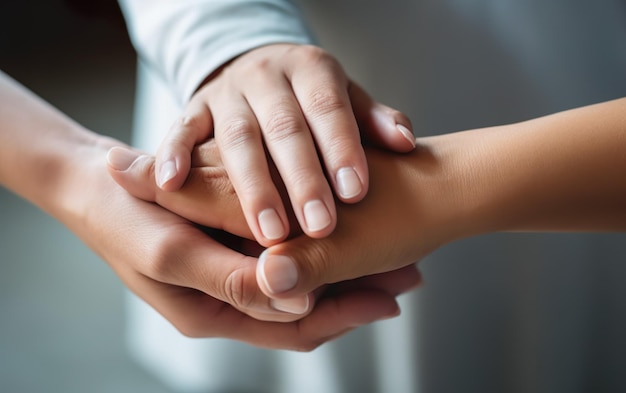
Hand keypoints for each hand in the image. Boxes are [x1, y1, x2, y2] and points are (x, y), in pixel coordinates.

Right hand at [105, 143, 421, 348]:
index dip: (343, 315)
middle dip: (358, 294)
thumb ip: (234, 280)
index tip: (389, 298)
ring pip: (304, 281)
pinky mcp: (237, 241)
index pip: (294, 328)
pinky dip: (321, 245)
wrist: (94, 186)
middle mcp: (234, 297)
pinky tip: (352, 225)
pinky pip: (289, 253)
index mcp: (216, 313)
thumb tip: (298, 302)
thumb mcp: (172, 251)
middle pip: (309, 309)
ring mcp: (237, 269)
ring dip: (349, 269)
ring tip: (397, 255)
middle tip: (408, 275)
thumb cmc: (124, 218)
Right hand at [153, 44, 415, 244]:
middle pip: (284, 127)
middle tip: (319, 226)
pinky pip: (181, 128)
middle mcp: (267, 77)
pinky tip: (173, 186)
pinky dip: (174, 155)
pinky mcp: (195, 107)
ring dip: (253, 186)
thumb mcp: (347, 98)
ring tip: (271, 233)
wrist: (259, 67)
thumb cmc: (312, 97)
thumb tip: (404, 143)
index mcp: (310, 69)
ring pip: (238, 137)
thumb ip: (373, 120)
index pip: (328, 106)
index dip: (341, 147)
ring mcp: (227, 93)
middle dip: (302, 179)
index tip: (355, 193)